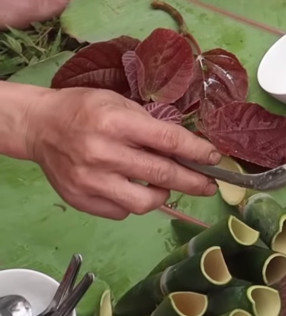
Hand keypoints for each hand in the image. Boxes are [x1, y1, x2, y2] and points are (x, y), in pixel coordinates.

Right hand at [23, 86, 220, 219]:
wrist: (39, 126)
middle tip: (210, 185)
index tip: (215, 159)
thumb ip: (152, 126)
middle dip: (194, 182)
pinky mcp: (81, 200)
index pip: (168, 141)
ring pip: (145, 203)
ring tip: (164, 185)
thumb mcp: (119, 104)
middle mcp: (102, 154)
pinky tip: (132, 188)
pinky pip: (122, 212)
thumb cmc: (84, 111)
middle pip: (163, 175)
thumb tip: (188, 150)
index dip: (198, 152)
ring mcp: (90, 181)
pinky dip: (134, 203)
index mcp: (115, 123)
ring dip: (163, 195)